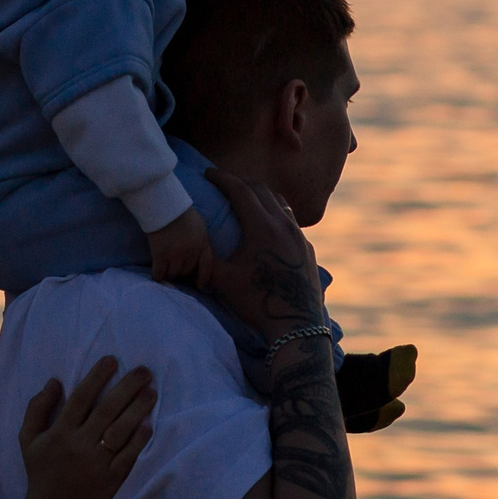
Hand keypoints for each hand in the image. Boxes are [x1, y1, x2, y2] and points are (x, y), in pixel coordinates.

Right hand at [13, 356, 155, 498]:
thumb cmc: (41, 471)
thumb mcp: (27, 439)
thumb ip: (37, 408)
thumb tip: (55, 381)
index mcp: (59, 433)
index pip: (81, 398)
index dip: (97, 377)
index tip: (112, 360)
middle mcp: (78, 445)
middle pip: (106, 410)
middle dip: (126, 387)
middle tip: (144, 371)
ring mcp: (96, 463)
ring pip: (120, 431)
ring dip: (137, 410)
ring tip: (152, 392)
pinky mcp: (111, 479)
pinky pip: (128, 456)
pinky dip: (139, 441)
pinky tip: (149, 425)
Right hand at [145, 208, 212, 285]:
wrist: (162, 204)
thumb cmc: (180, 211)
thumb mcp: (199, 225)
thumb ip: (200, 241)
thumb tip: (198, 255)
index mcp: (202, 242)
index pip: (207, 265)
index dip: (203, 278)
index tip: (200, 285)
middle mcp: (191, 251)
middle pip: (188, 271)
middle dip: (182, 271)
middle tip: (175, 268)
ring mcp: (176, 254)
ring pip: (174, 274)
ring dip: (169, 273)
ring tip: (165, 268)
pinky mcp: (160, 254)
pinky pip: (159, 273)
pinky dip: (157, 275)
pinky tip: (156, 275)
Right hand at [200, 167, 323, 341]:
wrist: (295, 325)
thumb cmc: (255, 302)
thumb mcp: (222, 279)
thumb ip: (205, 257)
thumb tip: (189, 245)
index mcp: (261, 227)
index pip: (240, 190)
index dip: (222, 178)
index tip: (208, 173)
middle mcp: (283, 224)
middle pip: (261, 190)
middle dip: (240, 182)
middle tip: (224, 183)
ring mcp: (299, 236)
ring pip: (279, 202)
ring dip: (260, 195)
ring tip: (246, 199)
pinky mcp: (308, 248)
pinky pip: (290, 220)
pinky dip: (275, 213)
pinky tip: (267, 226)